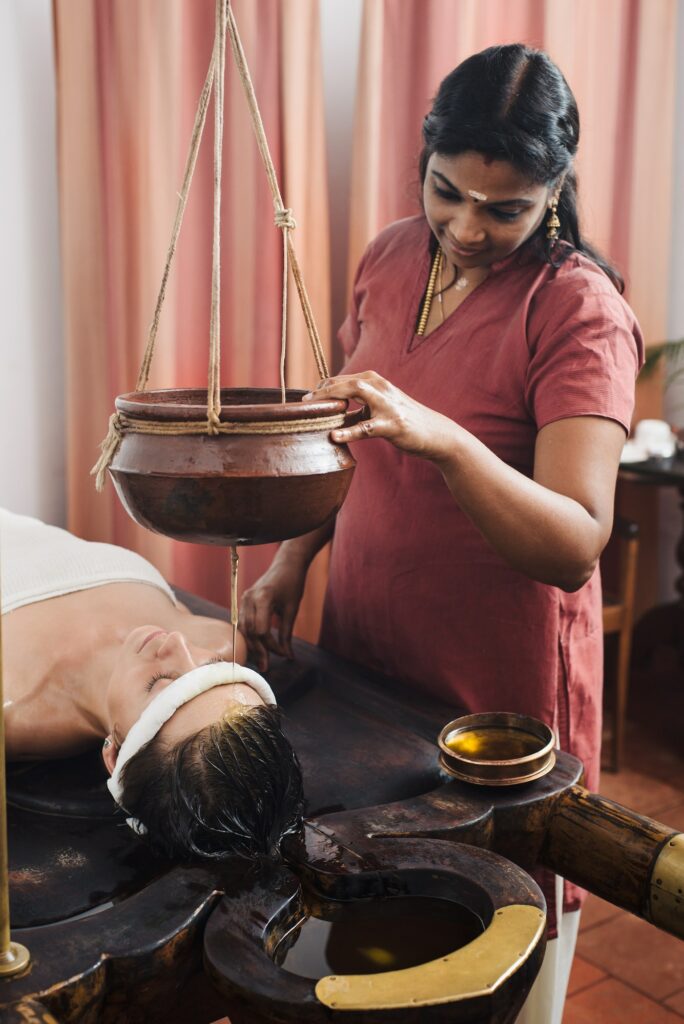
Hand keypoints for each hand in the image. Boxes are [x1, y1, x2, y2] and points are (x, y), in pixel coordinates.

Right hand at [239, 557, 307, 671]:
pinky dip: (249, 635)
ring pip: (243, 629)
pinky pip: (243, 622)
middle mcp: (249, 599)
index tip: (284, 654)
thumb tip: (287, 656)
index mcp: (263, 598)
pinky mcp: (244, 601)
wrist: (286, 564)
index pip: (262, 630)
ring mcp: (244, 599)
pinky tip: (256, 647)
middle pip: (249, 631)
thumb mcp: (292, 610)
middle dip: (258, 650)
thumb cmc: (292, 584)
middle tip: (266, 667)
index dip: (272, 646)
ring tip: (260, 660)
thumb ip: (287, 633)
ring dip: (252, 645)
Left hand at [304, 371, 456, 460]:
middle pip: (346, 382)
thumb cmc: (404, 420)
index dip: (323, 386)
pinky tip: (334, 436)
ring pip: (356, 393)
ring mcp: (388, 405)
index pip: (344, 379)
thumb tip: (332, 408)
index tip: (307, 398)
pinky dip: (349, 431)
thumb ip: (360, 404)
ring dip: (332, 399)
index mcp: (376, 382)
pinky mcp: (393, 425)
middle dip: (322, 390)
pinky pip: (367, 427)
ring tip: (312, 408)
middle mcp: (382, 387)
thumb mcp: (381, 407)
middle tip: (304, 402)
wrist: (436, 434)